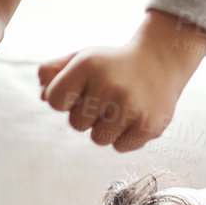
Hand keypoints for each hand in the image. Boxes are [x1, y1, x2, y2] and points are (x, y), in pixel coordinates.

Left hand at [38, 11, 205, 151]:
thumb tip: (42, 97)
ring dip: (106, 127)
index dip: (66, 99)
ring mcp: (131, 106)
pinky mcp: (149, 125)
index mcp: (88, 65)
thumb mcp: (83, 57)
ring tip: (122, 108)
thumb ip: (52, 71)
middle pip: (76, 124)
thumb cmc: (114, 63)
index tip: (83, 89)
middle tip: (108, 96)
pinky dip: (125, 136)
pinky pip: (120, 147)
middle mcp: (109, 85)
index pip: (54, 101)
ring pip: (98, 138)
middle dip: (88, 114)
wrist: (163, 59)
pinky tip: (135, 117)